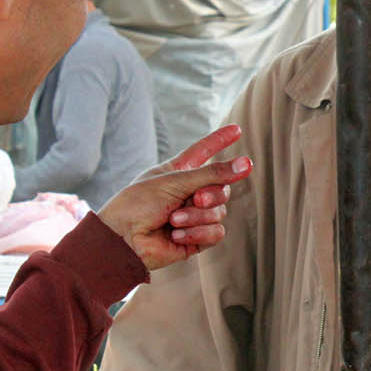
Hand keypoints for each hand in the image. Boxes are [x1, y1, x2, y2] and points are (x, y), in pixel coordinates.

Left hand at [97, 125, 252, 271]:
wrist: (123, 240)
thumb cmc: (138, 204)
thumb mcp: (175, 181)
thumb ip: (213, 173)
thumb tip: (247, 163)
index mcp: (178, 172)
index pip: (204, 152)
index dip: (219, 140)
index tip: (236, 129)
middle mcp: (189, 192)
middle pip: (221, 187)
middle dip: (211, 195)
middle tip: (196, 199)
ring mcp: (194, 216)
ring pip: (219, 212)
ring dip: (197, 217)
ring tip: (173, 220)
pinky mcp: (196, 239)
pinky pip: (216, 233)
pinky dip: (198, 234)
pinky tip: (176, 235)